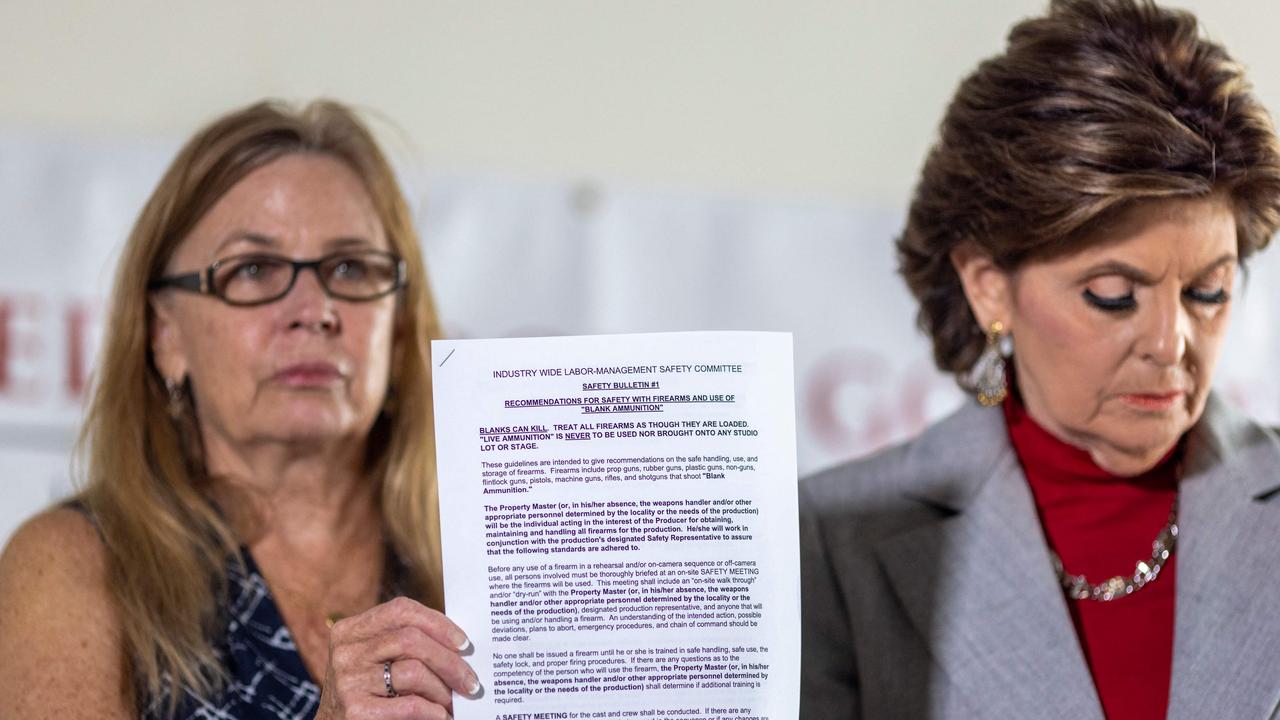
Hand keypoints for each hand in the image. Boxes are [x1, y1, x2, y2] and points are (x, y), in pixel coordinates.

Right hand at [315, 596, 478, 718]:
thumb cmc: (364, 691)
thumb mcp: (373, 659)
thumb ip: (404, 645)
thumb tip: (456, 644)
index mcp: (350, 630)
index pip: (401, 610)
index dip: (437, 623)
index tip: (463, 642)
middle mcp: (346, 652)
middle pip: (411, 640)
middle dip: (449, 661)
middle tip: (470, 680)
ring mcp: (347, 681)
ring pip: (413, 672)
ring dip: (442, 689)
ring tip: (454, 700)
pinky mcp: (354, 711)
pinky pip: (408, 705)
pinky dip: (431, 710)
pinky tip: (440, 715)